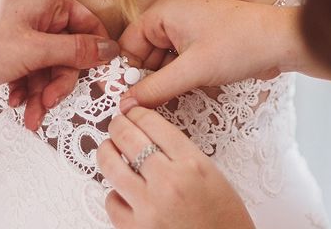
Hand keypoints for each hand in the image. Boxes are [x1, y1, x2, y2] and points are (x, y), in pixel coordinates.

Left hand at [0, 0, 118, 130]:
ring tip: (30, 114)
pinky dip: (26, 85)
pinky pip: (30, 64)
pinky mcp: (10, 42)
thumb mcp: (34, 52)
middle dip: (58, 82)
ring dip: (41, 91)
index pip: (87, 24)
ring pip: (47, 61)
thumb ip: (74, 51)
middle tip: (48, 104)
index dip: (94, 54)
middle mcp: (38, 7)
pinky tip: (15, 101)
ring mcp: (23, 25)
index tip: (98, 81)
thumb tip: (109, 49)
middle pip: (67, 48)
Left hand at [97, 102, 254, 228]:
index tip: (133, 111)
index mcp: (191, 163)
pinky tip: (123, 190)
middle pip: (128, 137)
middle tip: (117, 124)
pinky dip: (114, 193)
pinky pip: (112, 201)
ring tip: (109, 149)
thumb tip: (148, 134)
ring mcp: (149, 207)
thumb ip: (180, 152)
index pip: (152, 123)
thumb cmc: (224, 218)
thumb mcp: (211, 173)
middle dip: (118, 125)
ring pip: (111, 165)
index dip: (137, 112)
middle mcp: (168, 182)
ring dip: (106, 152)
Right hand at [118, 0, 303, 107]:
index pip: (129, 43)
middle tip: (141, 108)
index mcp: (163, 9)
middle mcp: (172, 12)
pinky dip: (176, 74)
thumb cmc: (238, 44)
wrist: (280, 41)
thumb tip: (126, 104)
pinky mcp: (201, 37)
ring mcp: (187, 24)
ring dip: (161, 78)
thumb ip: (155, 88)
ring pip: (161, 56)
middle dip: (144, 77)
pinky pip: (177, 57)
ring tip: (161, 103)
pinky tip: (178, 93)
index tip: (122, 100)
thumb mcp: (192, 71)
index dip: (125, 72)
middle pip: (144, 50)